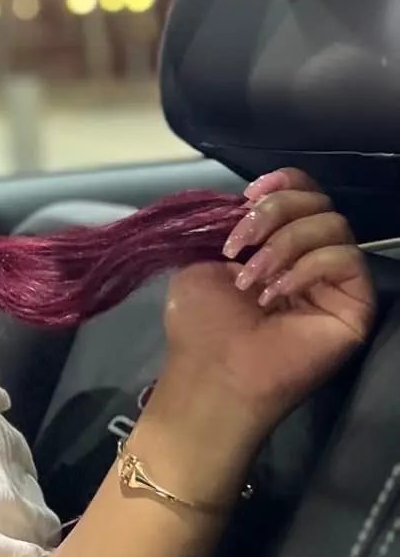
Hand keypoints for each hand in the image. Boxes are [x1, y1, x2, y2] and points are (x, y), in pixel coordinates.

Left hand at [160, 169, 374, 442]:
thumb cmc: (201, 323)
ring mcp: (335, 283)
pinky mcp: (356, 306)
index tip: (249, 192)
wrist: (212, 373)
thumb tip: (249, 200)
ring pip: (334, 226)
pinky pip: (346, 260)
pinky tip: (274, 294)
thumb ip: (230, 224)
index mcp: (277, 244)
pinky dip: (306, 267)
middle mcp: (311, 259)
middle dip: (274, 212)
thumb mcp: (202, 258)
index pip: (303, 194)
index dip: (284, 183)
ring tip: (250, 279)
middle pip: (320, 203)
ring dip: (283, 244)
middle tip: (240, 244)